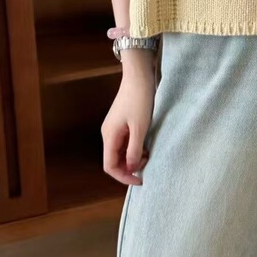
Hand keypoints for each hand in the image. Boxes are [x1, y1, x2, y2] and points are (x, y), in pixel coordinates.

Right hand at [101, 59, 156, 185]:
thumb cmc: (140, 100)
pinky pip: (125, 142)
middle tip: (147, 164)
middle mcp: (108, 133)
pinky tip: (146, 145)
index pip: (110, 166)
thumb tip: (131, 168)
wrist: (139, 76)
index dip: (123, 176)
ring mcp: (114, 127)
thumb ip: (134, 150)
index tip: (140, 179)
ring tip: (148, 154)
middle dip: (129, 167)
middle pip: (114, 160)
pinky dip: (134, 148)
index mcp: (109, 136)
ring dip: (133, 157)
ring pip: (120, 151)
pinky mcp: (122, 122)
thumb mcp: (140, 127)